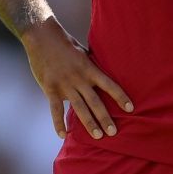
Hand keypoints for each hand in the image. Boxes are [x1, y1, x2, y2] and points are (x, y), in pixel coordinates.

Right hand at [20, 18, 132, 139]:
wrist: (42, 37)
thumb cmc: (65, 44)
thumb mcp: (83, 52)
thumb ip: (92, 66)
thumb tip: (105, 76)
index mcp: (89, 68)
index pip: (109, 84)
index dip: (120, 96)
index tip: (130, 108)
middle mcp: (79, 78)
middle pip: (95, 101)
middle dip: (105, 118)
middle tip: (113, 132)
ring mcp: (64, 84)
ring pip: (79, 108)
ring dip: (89, 123)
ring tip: (98, 136)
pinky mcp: (50, 89)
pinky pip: (55, 110)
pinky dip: (58, 123)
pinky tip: (63, 135)